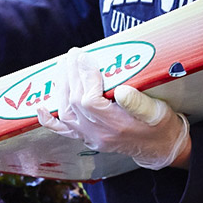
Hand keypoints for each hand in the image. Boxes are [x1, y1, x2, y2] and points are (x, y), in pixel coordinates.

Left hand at [36, 47, 189, 169]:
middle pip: (74, 102)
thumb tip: (120, 90)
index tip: (85, 57)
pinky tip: (40, 108)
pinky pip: (63, 131)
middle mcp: (99, 134)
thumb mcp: (157, 112)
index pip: (89, 100)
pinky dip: (49, 119)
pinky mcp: (88, 138)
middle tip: (73, 54)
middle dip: (71, 74)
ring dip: (61, 87)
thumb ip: (138, 103)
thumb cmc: (162, 126)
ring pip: (65, 112)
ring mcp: (91, 138)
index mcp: (116, 125)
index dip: (84, 77)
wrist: (162, 148)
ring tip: (64, 67)